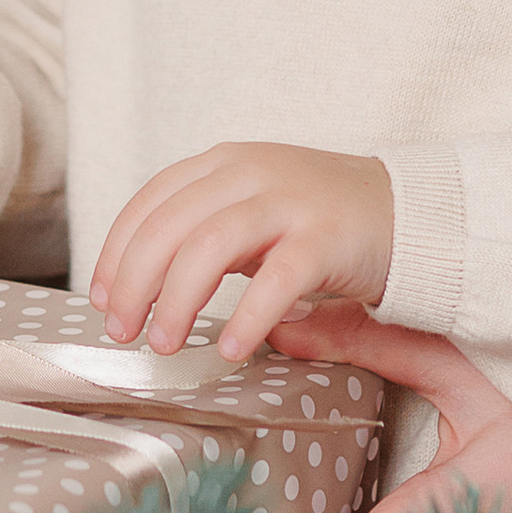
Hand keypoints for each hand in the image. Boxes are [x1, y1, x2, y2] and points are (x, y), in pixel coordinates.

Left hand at [90, 143, 394, 358]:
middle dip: (135, 283)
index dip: (115, 252)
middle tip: (123, 331)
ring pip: (210, 246)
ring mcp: (290, 201)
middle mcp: (249, 173)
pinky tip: (232, 348)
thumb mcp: (251, 212)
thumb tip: (139, 289)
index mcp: (223, 164)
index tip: (101, 299)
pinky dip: (248, 317)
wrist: (410, 213)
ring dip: (177, 301)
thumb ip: (202, 234)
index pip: (150, 202)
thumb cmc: (321, 223)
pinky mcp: (328, 236)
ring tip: (165, 344)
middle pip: (169, 225)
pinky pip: (277, 279)